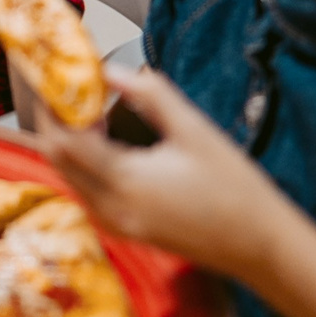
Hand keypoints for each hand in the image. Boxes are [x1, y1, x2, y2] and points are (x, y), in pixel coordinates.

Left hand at [39, 64, 296, 283]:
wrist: (262, 246)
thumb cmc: (236, 188)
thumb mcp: (194, 130)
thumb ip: (149, 95)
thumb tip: (110, 71)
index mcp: (125, 182)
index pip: (63, 140)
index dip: (53, 107)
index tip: (56, 78)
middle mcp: (111, 208)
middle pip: (57, 160)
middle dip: (54, 121)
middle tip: (65, 88)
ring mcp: (116, 224)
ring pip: (68, 177)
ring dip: (67, 142)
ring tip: (85, 108)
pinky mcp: (126, 230)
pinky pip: (86, 192)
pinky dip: (83, 163)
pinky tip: (102, 140)